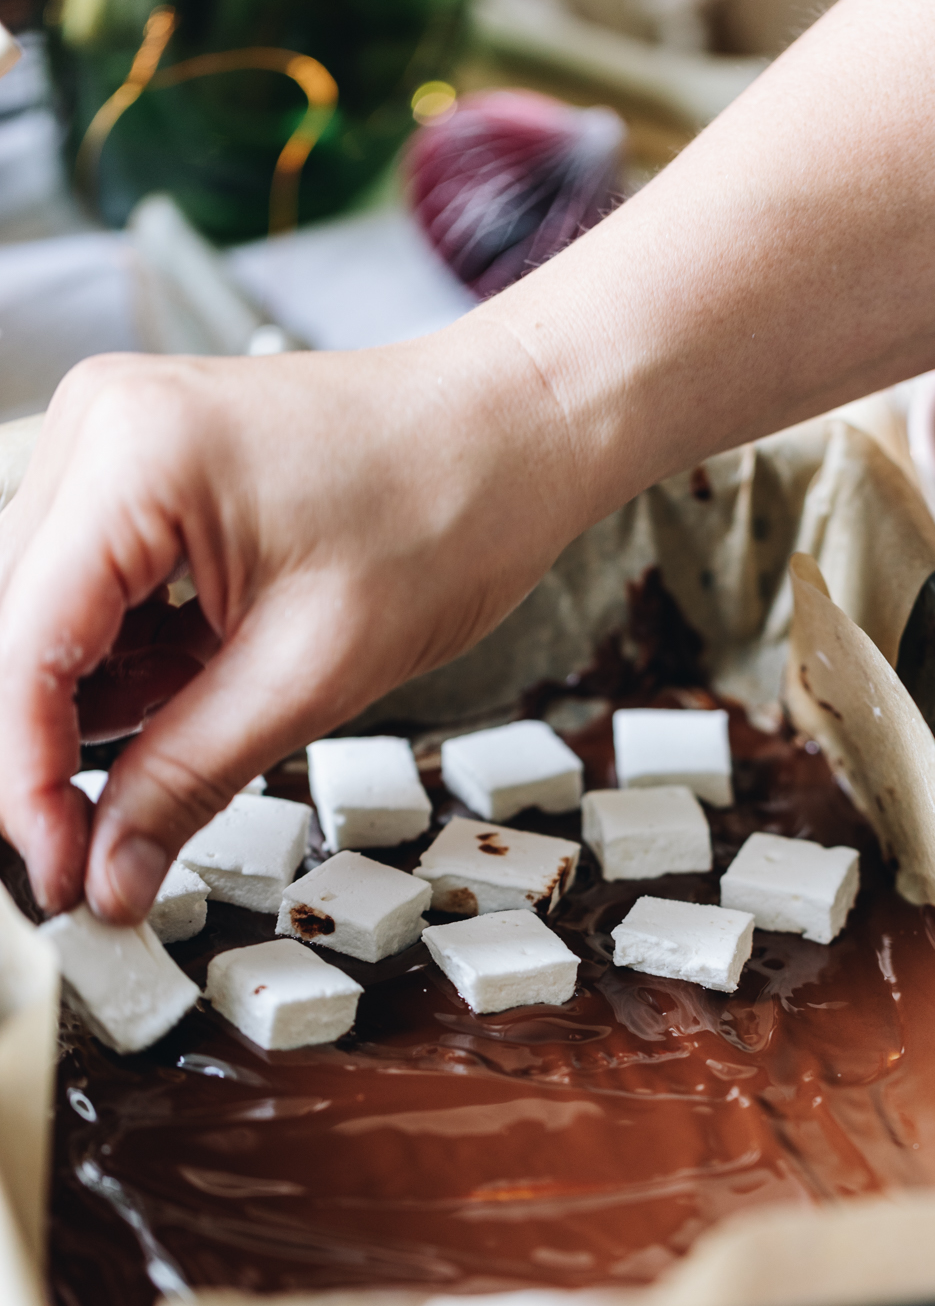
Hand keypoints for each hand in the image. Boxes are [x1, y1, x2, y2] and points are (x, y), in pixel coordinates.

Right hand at [0, 325, 579, 922]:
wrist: (515, 434)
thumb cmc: (450, 515)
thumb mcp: (315, 673)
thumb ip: (188, 778)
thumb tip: (103, 877)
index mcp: (134, 457)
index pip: (19, 647)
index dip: (25, 781)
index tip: (54, 874)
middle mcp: (98, 428)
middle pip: (13, 631)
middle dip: (47, 751)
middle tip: (93, 856)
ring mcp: (113, 442)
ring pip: (43, 619)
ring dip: (90, 707)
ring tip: (182, 743)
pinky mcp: (138, 469)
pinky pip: (89, 591)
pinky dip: (123, 664)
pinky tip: (190, 687)